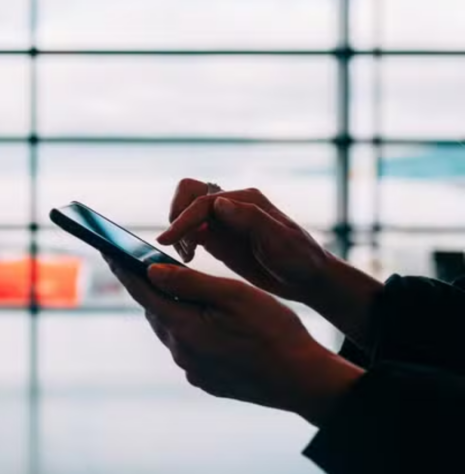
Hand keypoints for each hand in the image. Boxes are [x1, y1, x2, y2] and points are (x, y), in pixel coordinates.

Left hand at [107, 259, 362, 424]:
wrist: (302, 381)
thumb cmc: (274, 331)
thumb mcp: (234, 296)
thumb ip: (190, 282)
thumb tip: (151, 271)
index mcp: (184, 327)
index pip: (143, 292)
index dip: (123, 268)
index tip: (106, 249)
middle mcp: (181, 352)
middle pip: (155, 312)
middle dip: (149, 288)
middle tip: (142, 264)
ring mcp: (193, 370)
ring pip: (171, 331)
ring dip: (170, 310)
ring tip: (174, 288)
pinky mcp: (206, 381)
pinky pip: (188, 350)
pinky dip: (189, 331)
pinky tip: (204, 322)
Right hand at [157, 179, 331, 302]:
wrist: (307, 279)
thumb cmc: (300, 259)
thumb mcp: (279, 240)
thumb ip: (250, 219)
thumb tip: (219, 202)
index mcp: (245, 200)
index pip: (202, 201)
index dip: (182, 219)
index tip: (167, 241)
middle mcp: (231, 206)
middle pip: (188, 194)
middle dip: (176, 217)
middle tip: (181, 246)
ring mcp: (223, 222)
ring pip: (185, 212)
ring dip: (178, 232)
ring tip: (187, 256)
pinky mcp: (217, 239)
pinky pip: (190, 232)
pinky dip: (182, 242)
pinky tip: (189, 259)